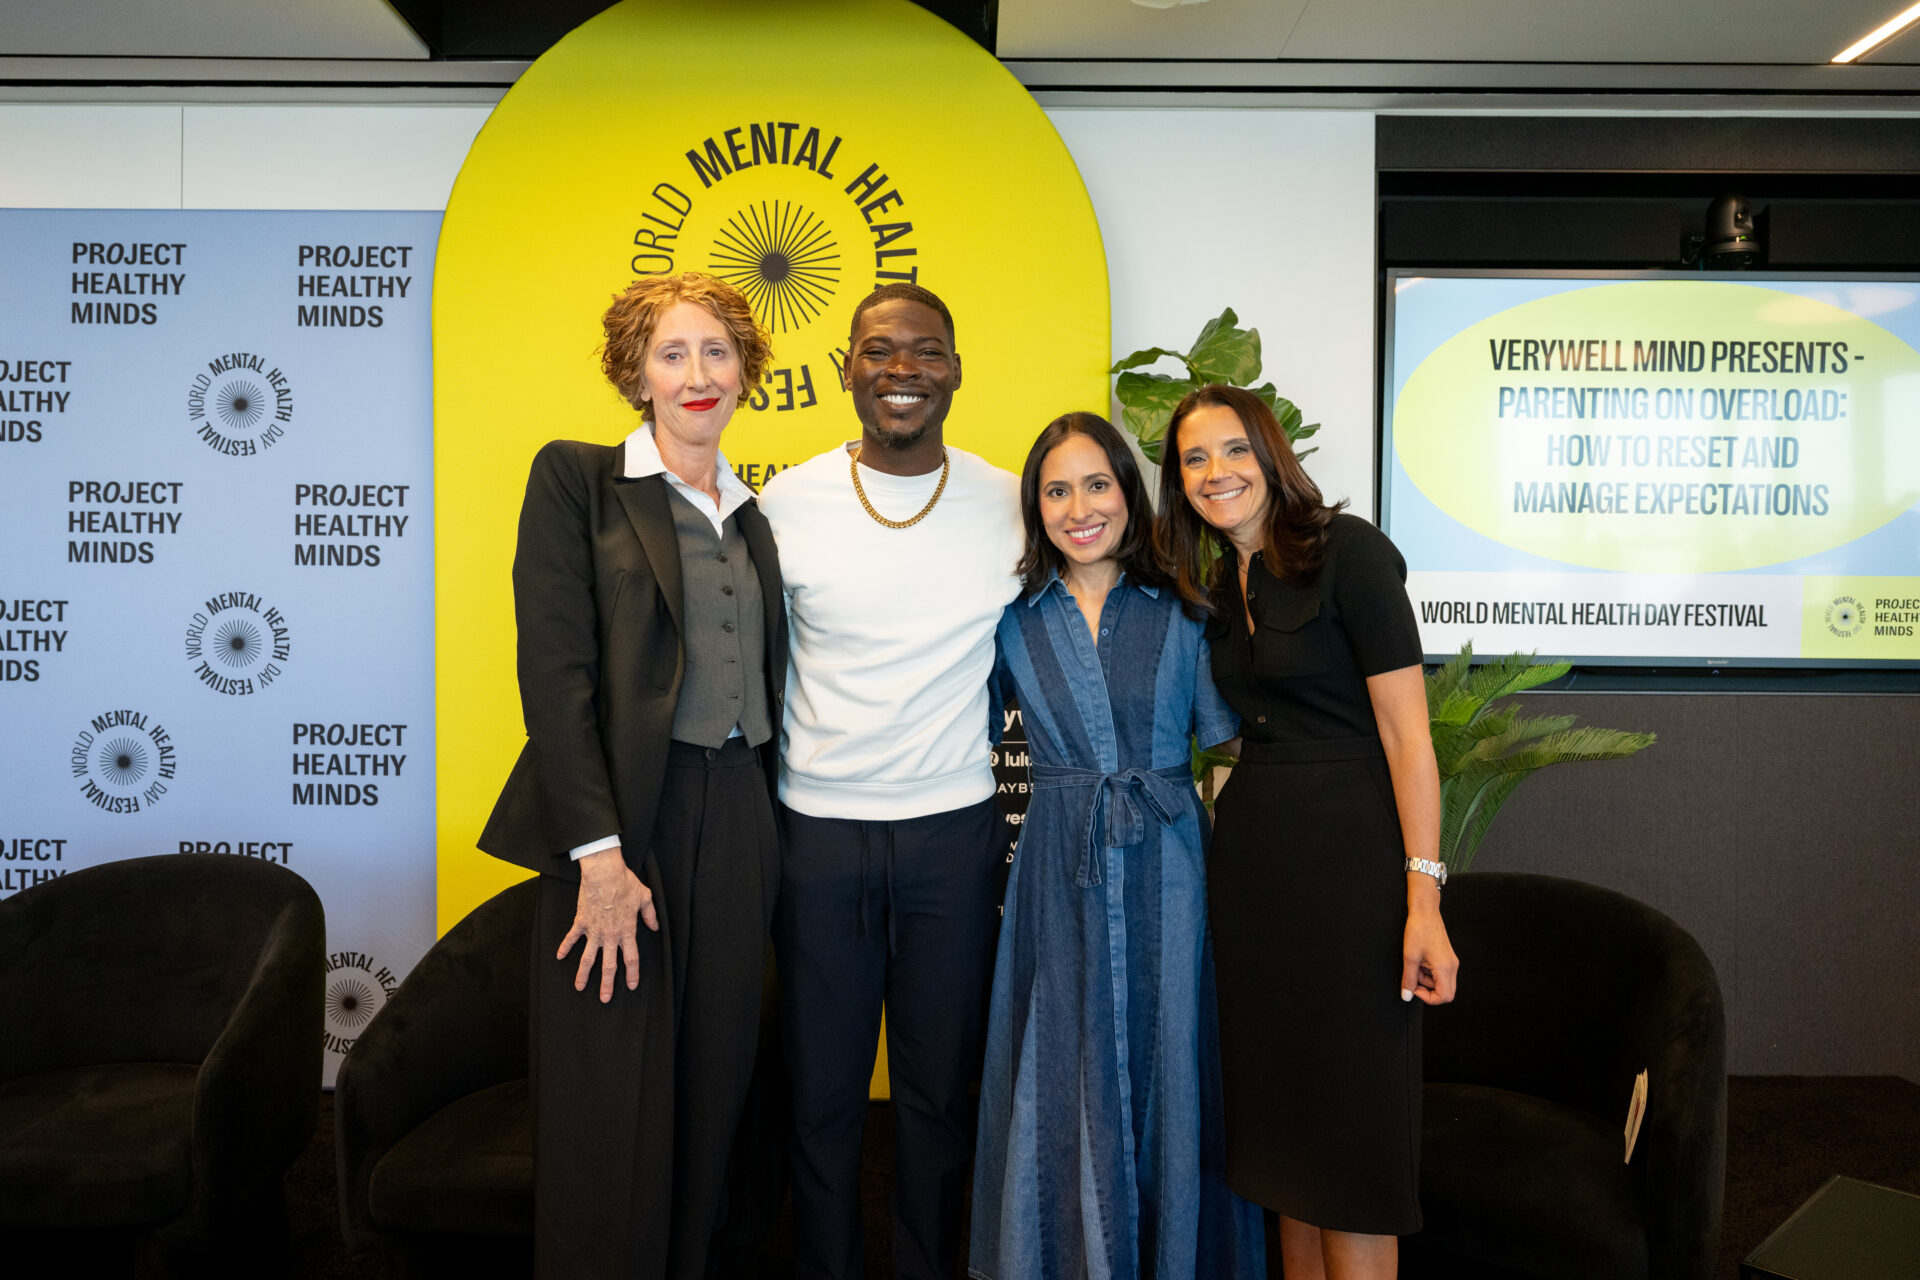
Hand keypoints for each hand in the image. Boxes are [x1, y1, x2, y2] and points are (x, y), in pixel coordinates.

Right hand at [557, 845, 657, 1001]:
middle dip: (607, 984)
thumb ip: (650, 915)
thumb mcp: (645, 897)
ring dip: (583, 974)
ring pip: (588, 958)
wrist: (604, 873)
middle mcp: (610, 935)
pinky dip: (564, 948)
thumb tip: (655, 927)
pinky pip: (571, 938)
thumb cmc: (625, 883)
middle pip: (609, 965)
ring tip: (579, 987)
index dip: (632, 974)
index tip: (631, 985)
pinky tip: (559, 957)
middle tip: (605, 999)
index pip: (631, 958)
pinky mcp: (581, 922)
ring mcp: (594, 930)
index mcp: (627, 930)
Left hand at [1401, 905, 1458, 1005]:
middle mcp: (1452, 967)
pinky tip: (1419, 959)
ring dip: (1425, 979)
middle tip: (1414, 977)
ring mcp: (1451, 962)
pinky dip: (1427, 971)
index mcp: (1445, 968)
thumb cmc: (1418, 931)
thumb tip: (1406, 996)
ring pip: (1440, 982)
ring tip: (1414, 963)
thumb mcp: (1410, 957)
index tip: (1414, 988)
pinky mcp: (1447, 958)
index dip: (1428, 998)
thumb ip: (1409, 979)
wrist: (1425, 911)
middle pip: (1445, 992)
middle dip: (1427, 990)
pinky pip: (1439, 973)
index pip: (1445, 997)